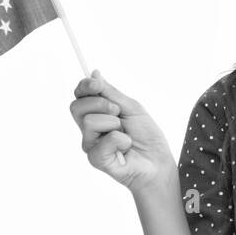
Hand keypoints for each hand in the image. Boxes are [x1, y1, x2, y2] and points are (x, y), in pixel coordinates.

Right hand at [69, 70, 175, 193]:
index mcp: (97, 114)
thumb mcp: (131, 107)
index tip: (96, 84)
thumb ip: (111, 93)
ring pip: (89, 121)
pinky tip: (126, 147)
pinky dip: (121, 140)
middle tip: (118, 112)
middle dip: (100, 103)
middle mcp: (89, 130)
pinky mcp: (97, 159)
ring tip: (125, 134)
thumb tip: (94, 73)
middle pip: (77, 107)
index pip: (79, 96)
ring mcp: (91, 145)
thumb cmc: (147, 136)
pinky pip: (103, 141)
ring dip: (114, 123)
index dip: (84, 87)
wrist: (158, 161)